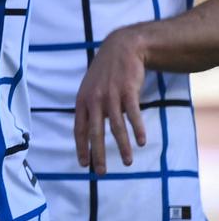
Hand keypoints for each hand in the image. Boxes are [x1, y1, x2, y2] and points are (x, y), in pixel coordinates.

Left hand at [74, 27, 146, 173]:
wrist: (122, 48)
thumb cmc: (106, 73)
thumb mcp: (90, 89)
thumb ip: (89, 108)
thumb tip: (88, 132)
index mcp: (82, 101)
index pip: (78, 129)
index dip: (81, 147)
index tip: (84, 164)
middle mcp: (94, 99)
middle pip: (94, 132)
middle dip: (98, 154)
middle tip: (101, 172)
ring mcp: (111, 95)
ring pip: (115, 126)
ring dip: (122, 146)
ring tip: (127, 162)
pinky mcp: (127, 90)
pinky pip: (133, 114)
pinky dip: (137, 129)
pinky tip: (141, 142)